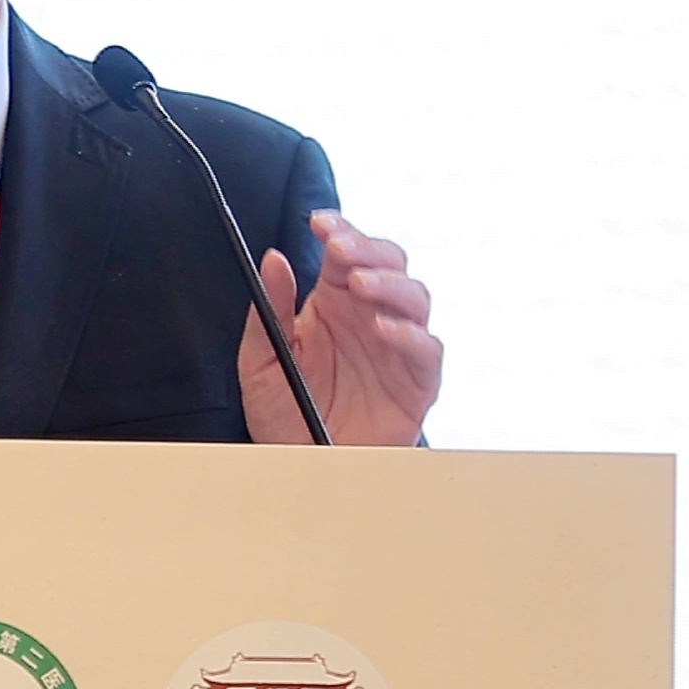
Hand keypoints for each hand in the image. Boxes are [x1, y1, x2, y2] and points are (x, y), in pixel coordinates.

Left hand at [239, 211, 441, 445]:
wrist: (302, 465)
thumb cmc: (285, 412)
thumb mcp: (261, 360)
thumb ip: (269, 309)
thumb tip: (273, 259)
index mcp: (333, 302)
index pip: (346, 251)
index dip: (339, 229)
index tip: (319, 223)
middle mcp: (369, 316)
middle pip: (388, 263)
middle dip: (368, 250)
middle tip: (342, 251)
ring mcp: (397, 346)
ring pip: (414, 296)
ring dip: (389, 284)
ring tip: (360, 286)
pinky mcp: (417, 381)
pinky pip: (427, 349)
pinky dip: (409, 334)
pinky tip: (383, 329)